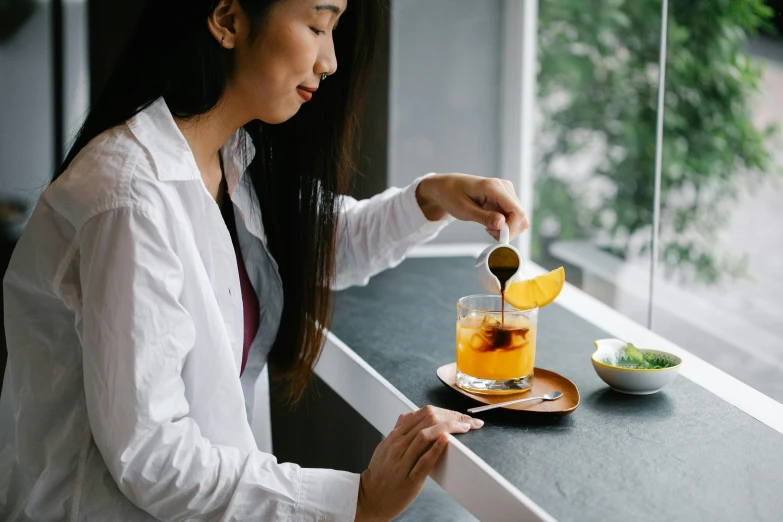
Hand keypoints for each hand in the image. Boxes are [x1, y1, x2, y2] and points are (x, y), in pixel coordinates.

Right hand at [354, 406, 483, 521]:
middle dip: (451, 418)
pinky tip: (446, 440)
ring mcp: (403, 462)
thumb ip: (397, 431)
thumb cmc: (380, 474)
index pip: (422, 414)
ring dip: (448, 428)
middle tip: (468, 421)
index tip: (459, 415)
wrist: (370, 498)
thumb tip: (406, 416)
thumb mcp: (385, 447)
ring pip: (425, 436)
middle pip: (426, 421)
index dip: (444, 411)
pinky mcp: (409, 480)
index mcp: (395, 436)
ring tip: (464, 427)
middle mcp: (398, 445)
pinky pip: (424, 461)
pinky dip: (436, 449)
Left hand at [415, 173, 529, 240]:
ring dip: (506, 229)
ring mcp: (506, 192)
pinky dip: (503, 225)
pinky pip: (512, 216)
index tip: (497, 238)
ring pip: (518, 218)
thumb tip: (502, 224)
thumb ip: (484, 217)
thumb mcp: (464, 210)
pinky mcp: (505, 198)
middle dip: (508, 231)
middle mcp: (504, 187)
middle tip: (489, 232)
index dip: (511, 229)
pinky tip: (489, 224)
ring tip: (487, 227)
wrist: (446, 187)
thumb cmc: (452, 195)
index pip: (517, 212)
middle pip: (521, 217)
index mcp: (494, 187)